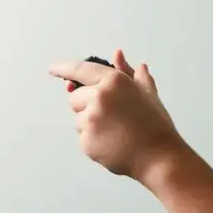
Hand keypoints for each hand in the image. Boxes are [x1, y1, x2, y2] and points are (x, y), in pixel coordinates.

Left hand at [48, 49, 183, 179]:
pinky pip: (82, 137)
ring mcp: (90, 121)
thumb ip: (128, 72)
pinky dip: (94, 140)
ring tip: (116, 131)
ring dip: (90, 124)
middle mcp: (99, 97)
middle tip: (113, 116)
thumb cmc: (155, 125)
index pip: (80, 70)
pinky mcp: (86, 142)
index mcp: (114, 81)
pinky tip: (113, 142)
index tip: (53, 68)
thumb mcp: (145, 93)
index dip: (64, 68)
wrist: (159, 157)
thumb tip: (118, 55)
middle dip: (88, 104)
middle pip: (75, 97)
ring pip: (78, 119)